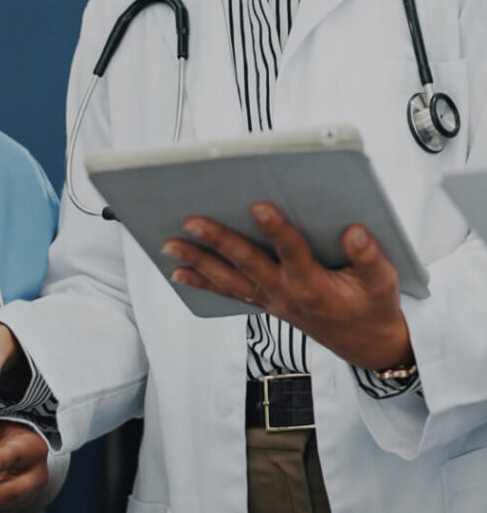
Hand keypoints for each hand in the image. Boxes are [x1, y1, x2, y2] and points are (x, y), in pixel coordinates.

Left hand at [163, 202, 413, 369]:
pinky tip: (177, 271)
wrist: (366, 346)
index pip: (293, 253)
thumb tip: (354, 231)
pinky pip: (227, 292)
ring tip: (168, 243)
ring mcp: (270, 300)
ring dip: (196, 260)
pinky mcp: (263, 302)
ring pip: (227, 279)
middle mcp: (285, 293)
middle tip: (191, 221)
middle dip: (217, 240)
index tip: (258, 205)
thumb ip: (369, 257)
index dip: (276, 230)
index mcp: (315, 285)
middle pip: (246, 263)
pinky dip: (201, 281)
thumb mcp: (383, 284)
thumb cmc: (373, 307)